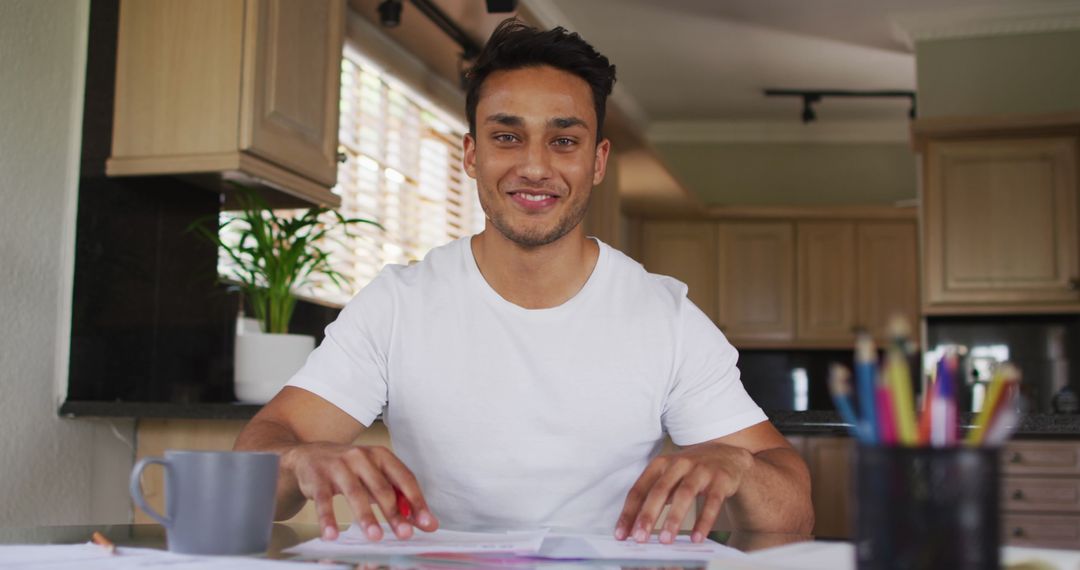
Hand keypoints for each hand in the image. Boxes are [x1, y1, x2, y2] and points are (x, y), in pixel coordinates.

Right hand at [281, 442, 438, 540]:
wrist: (308, 455)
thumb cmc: (349, 469)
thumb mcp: (375, 477)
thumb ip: (398, 498)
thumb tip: (424, 522)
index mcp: (381, 456)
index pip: (405, 479)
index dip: (417, 502)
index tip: (427, 523)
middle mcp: (362, 457)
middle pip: (382, 488)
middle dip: (394, 513)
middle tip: (404, 533)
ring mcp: (339, 466)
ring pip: (355, 493)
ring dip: (367, 517)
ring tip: (375, 537)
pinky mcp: (318, 477)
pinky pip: (324, 501)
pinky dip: (328, 519)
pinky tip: (332, 535)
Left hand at [614, 442, 753, 543]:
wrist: (727, 454)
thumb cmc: (690, 470)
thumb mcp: (668, 477)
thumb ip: (652, 497)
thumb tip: (633, 527)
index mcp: (660, 464)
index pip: (639, 489)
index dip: (629, 512)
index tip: (621, 534)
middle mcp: (678, 464)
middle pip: (660, 490)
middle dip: (648, 515)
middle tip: (639, 538)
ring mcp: (701, 470)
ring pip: (685, 494)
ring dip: (674, 518)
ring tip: (666, 540)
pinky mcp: (721, 479)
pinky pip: (712, 502)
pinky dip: (704, 521)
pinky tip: (697, 538)